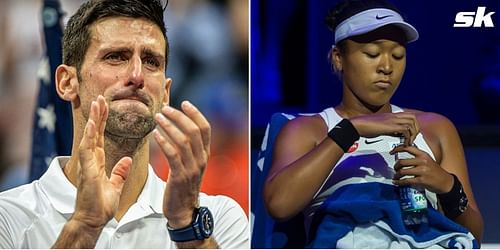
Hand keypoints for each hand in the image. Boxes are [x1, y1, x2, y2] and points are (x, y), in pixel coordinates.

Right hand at [73, 95, 131, 228]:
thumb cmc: (101, 205)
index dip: (102, 121)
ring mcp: (87, 164)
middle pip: (94, 132)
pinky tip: (92, 123)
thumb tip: (127, 160)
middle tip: (101, 97)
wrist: (94, 220)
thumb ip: (119, 172)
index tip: (106, 106)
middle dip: (98, 115)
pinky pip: (87, 149)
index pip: (100, 137)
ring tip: (97, 102)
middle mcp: (91, 160)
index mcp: (97, 162)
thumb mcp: (115, 185)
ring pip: (90, 136)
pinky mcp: (86, 170)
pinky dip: (89, 135)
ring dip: (93, 119)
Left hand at [154, 101, 210, 227]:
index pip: (205, 128)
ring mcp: (192, 168)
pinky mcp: (180, 176)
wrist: (182, 210)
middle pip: (194, 131)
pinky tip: (155, 135)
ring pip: (183, 141)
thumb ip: (186, 146)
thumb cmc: (182, 184)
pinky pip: (173, 155)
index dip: (195, 113)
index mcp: (205, 154)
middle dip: (179, 116)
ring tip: (157, 118)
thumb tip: (176, 125)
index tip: (184, 102)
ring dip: (169, 126)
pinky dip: (164, 142)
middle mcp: (201, 159)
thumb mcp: (189, 163)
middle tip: (164, 108)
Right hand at [350, 112, 418, 145]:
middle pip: (413, 118)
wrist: (357, 124)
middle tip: (411, 138)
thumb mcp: (380, 126)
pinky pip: (406, 130)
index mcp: (391, 115)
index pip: (408, 116)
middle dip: (415, 129)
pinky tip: (403, 144)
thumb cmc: (365, 126)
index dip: (412, 125)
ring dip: (412, 134)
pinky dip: (407, 138)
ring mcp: (392, 120)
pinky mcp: (391, 126)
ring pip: (411, 123)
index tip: (410, 134)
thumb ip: (388, 128)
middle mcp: (393, 116)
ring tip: (408, 142)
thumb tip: (394, 133)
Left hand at [391, 145, 453, 193]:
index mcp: (423, 154)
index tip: (392, 152)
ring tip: (395, 177)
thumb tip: (403, 158)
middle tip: (395, 169)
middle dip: (395, 166)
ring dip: (396, 175)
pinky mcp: (421, 180)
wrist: (446, 182)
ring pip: (402, 172)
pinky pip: (406, 181)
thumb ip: (417, 158)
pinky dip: (399, 182)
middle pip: (402, 162)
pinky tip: (397, 183)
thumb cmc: (436, 171)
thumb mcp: (428, 160)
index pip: (407, 148)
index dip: (397, 149)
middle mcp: (422, 161)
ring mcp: (422, 171)